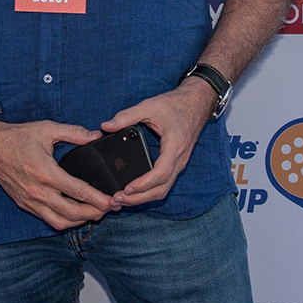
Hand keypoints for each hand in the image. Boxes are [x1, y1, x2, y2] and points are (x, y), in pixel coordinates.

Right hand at [0, 119, 114, 230]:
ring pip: (60, 222)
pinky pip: (47, 219)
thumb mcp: (47, 129)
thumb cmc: (18, 137)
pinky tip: (73, 214)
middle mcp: (38, 191)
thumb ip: (74, 133)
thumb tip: (95, 136)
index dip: (98, 199)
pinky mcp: (25, 204)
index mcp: (46, 173)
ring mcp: (31, 201)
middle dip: (94, 214)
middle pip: (72, 213)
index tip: (112, 201)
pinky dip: (63, 220)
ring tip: (93, 214)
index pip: (79, 192)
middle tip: (108, 209)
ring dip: (79, 221)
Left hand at [101, 78, 216, 207]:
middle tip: (117, 199)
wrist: (196, 103)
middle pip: (161, 188)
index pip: (161, 172)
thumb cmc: (175, 104)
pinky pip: (164, 184)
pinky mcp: (176, 165)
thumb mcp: (149, 106)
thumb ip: (127, 116)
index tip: (127, 189)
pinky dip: (149, 192)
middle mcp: (180, 159)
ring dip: (143, 198)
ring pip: (163, 190)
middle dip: (139, 198)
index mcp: (175, 145)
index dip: (144, 184)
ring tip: (122, 199)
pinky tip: (134, 192)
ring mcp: (179, 164)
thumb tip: (106, 126)